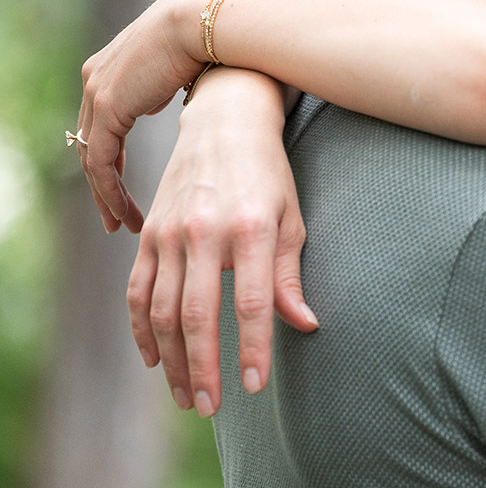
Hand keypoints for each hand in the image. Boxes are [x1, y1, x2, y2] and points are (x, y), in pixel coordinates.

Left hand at [77, 0, 217, 232]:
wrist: (208, 17)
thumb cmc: (217, 37)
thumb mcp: (190, 64)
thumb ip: (178, 83)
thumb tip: (186, 95)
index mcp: (114, 67)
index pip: (104, 124)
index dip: (115, 160)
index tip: (127, 187)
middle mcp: (97, 77)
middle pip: (93, 143)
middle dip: (106, 184)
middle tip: (119, 215)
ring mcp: (98, 91)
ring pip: (92, 158)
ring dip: (107, 196)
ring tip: (123, 225)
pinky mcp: (108, 106)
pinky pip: (101, 162)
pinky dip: (111, 192)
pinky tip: (126, 213)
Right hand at [127, 67, 316, 416]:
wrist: (225, 122)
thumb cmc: (269, 173)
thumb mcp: (291, 217)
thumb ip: (290, 274)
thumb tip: (304, 323)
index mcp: (251, 227)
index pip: (252, 302)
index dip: (253, 349)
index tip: (255, 385)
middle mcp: (206, 231)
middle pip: (198, 315)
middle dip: (203, 366)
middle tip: (210, 406)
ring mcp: (171, 232)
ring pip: (161, 310)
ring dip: (171, 359)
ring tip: (185, 394)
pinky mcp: (149, 233)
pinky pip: (137, 290)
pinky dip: (141, 329)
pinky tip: (154, 358)